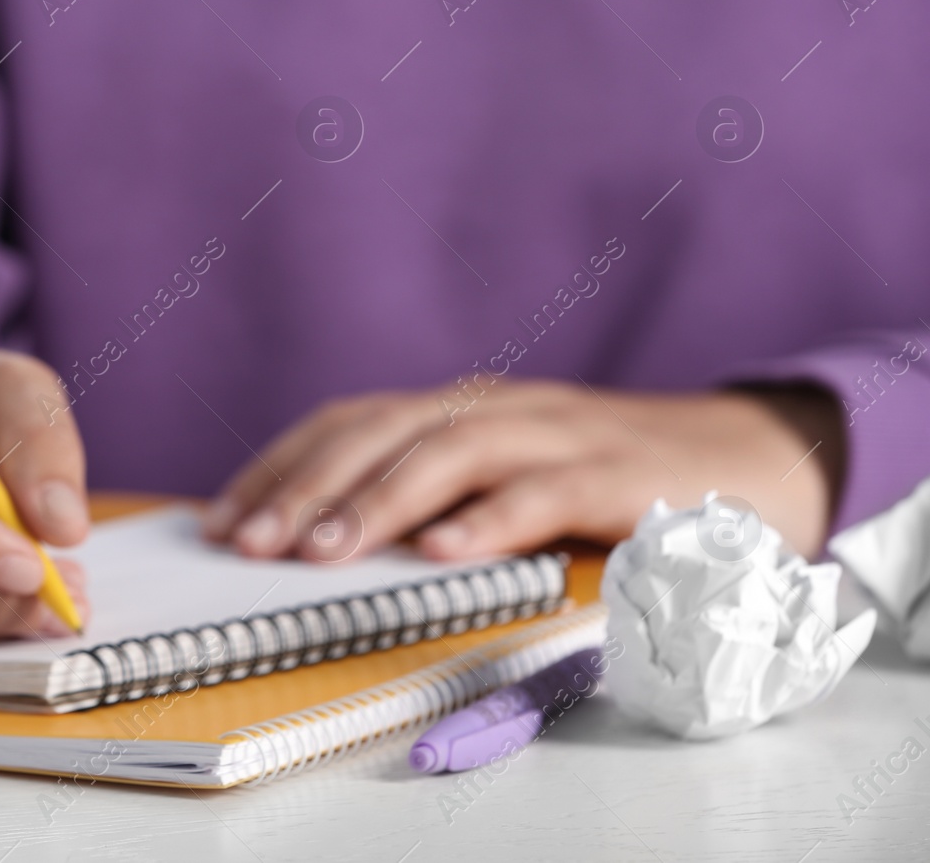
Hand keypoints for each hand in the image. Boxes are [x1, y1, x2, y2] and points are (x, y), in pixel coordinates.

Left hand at [205, 379, 841, 561]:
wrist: (742, 456)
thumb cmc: (601, 480)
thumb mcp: (500, 479)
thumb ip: (430, 497)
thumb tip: (325, 543)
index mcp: (457, 410)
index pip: (348, 423)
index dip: (280, 465)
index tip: (220, 517)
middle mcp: (493, 408)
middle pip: (381, 431)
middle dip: (305, 485)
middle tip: (245, 540)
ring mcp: (555, 434)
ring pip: (450, 453)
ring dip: (378, 501)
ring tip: (320, 550)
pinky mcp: (616, 474)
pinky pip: (544, 492)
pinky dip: (489, 520)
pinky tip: (442, 553)